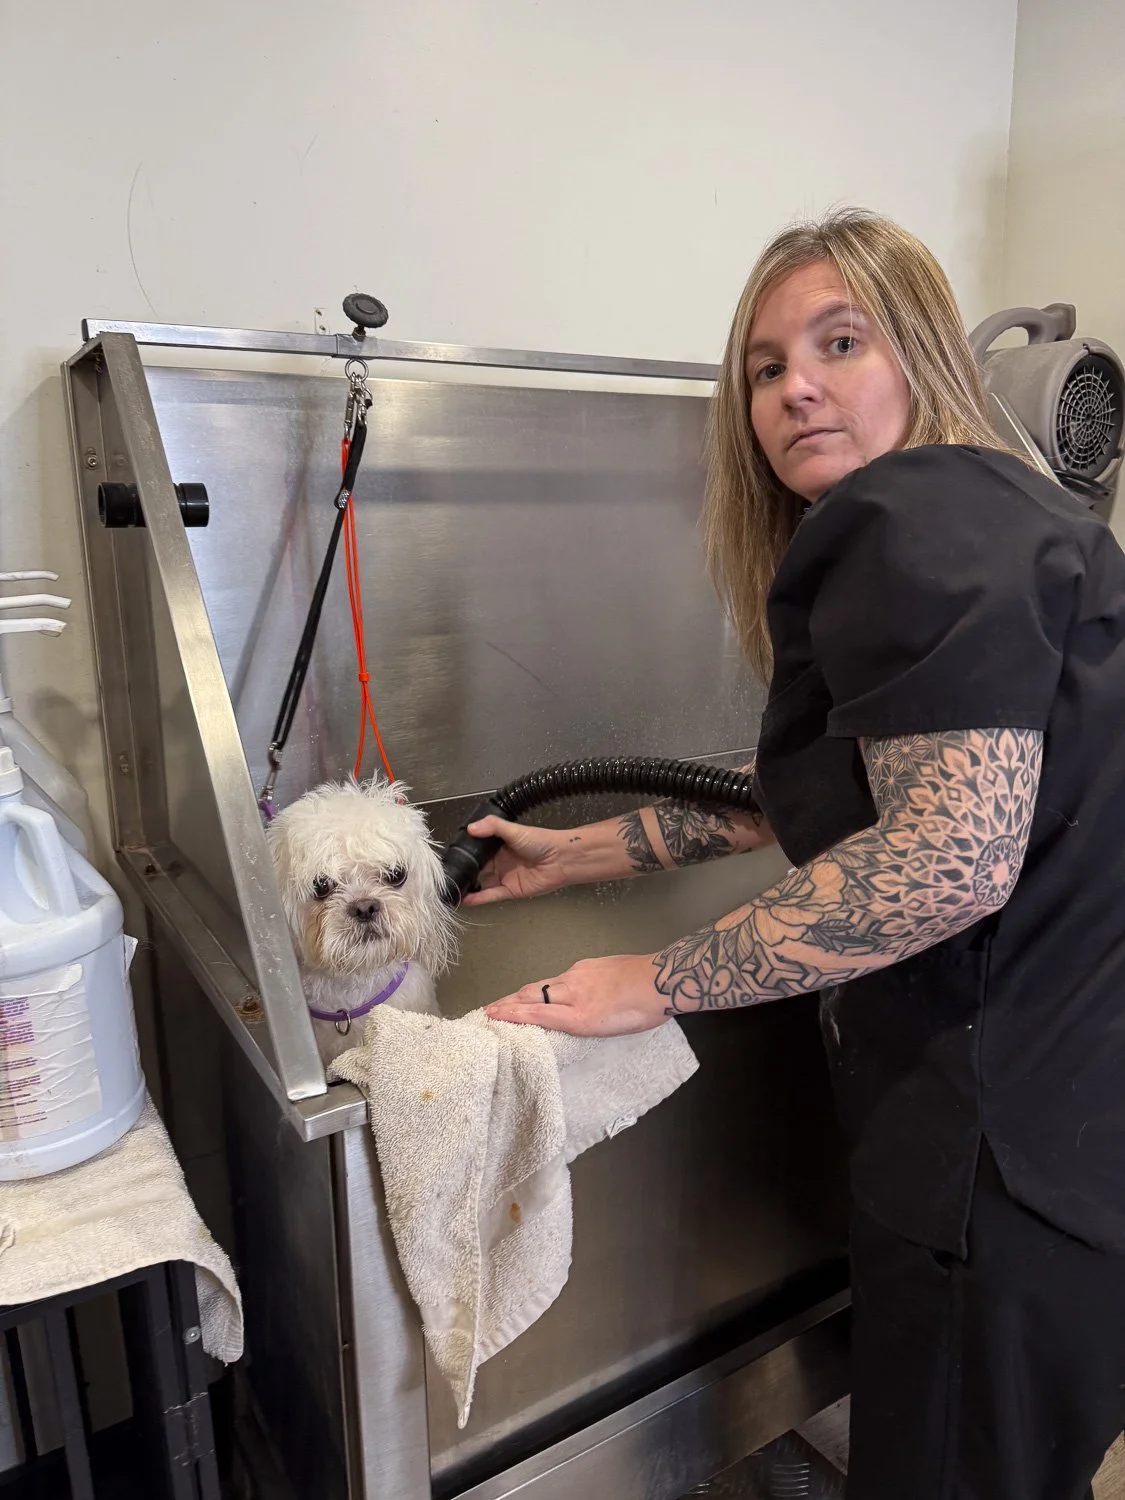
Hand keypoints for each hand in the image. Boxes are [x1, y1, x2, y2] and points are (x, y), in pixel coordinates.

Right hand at [461, 816, 574, 906]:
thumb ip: (493, 827)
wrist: (561, 858)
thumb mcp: (514, 830)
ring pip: (481, 884)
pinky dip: (478, 898)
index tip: (451, 856)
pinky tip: (465, 899)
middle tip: (447, 875)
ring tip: (452, 889)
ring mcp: (504, 877)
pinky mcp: (510, 890)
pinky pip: (491, 895)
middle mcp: (500, 862)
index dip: (465, 853)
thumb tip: (472, 828)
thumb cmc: (542, 841)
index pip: (477, 850)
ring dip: (468, 887)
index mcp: (499, 846)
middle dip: (464, 871)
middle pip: (477, 868)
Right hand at [484, 953, 666, 1034]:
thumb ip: (582, 1025)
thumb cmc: (642, 1013)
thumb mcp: (610, 1031)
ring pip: (543, 984)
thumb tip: (562, 1020)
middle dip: (508, 1002)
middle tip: (489, 1009)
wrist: (661, 979)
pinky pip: (559, 976)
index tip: (491, 1015)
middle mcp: (573, 993)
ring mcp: (578, 974)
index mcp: (579, 1016)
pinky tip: (546, 989)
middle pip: (532, 995)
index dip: (511, 1014)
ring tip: (508, 1000)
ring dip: (523, 993)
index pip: (536, 1013)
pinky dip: (546, 985)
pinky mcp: (586, 964)